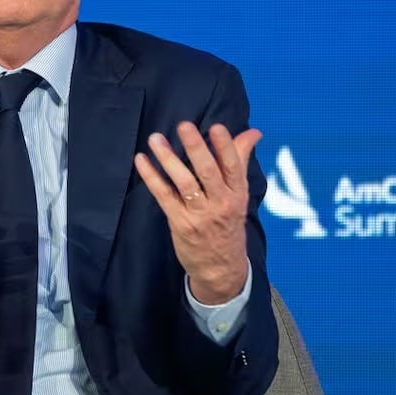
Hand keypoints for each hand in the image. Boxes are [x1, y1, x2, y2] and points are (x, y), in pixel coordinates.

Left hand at [134, 122, 261, 304]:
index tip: (216, 127)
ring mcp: (199, 214)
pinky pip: (163, 195)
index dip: (225, 147)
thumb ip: (241, 160)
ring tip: (156, 139)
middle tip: (184, 125)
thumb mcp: (240, 195)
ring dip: (168, 158)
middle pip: (208, 172)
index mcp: (237, 193)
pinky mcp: (180, 222)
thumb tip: (253, 132)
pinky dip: (151, 177)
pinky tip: (142, 160)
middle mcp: (220, 203)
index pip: (233, 167)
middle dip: (196, 147)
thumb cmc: (229, 224)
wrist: (221, 268)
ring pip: (184, 182)